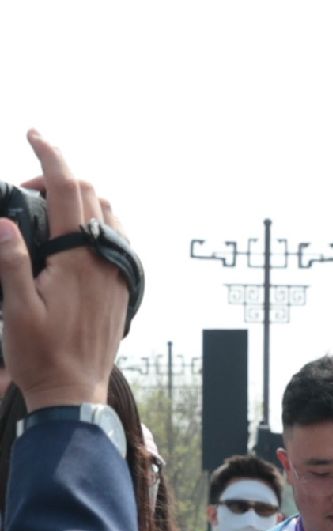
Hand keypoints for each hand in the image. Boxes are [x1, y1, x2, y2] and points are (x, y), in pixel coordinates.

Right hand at [0, 133, 127, 409]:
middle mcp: (107, 261)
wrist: (74, 395)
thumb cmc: (42, 357)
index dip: (50, 155)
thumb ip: (11, 261)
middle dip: (59, 175)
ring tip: (47, 206)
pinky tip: (73, 235)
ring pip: (110, 214)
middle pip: (91, 194)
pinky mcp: (122, 290)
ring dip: (81, 198)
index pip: (70, 188)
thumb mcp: (16, 309)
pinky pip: (118, 240)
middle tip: (27, 184)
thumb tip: (4, 222)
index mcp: (80, 259)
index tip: (33, 134)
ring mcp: (118, 275)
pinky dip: (97, 222)